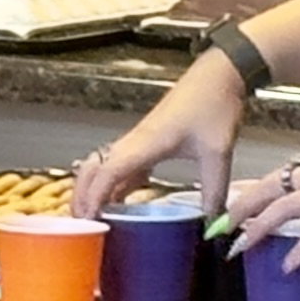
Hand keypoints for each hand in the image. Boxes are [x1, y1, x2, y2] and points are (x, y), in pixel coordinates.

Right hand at [68, 56, 243, 220]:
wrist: (219, 75)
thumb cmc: (214, 106)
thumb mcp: (218, 153)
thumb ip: (214, 191)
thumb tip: (213, 225)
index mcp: (146, 143)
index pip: (109, 171)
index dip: (94, 196)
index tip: (86, 219)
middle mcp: (135, 141)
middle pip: (93, 167)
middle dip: (81, 194)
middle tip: (80, 223)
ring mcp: (138, 139)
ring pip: (102, 165)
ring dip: (93, 188)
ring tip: (91, 216)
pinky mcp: (147, 140)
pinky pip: (120, 164)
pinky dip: (112, 183)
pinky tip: (118, 202)